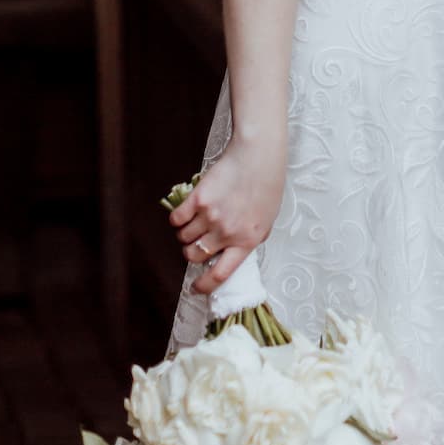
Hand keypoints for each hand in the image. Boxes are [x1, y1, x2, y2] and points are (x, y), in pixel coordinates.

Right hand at [169, 135, 286, 294]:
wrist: (259, 156)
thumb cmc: (267, 186)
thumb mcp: (266, 221)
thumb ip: (248, 240)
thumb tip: (229, 254)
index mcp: (246, 242)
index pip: (220, 275)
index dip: (204, 285)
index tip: (196, 287)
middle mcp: (226, 233)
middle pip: (195, 256)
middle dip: (192, 252)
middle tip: (197, 242)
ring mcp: (211, 216)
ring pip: (183, 238)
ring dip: (185, 234)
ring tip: (195, 221)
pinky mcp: (198, 199)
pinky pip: (176, 219)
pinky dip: (177, 219)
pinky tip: (186, 211)